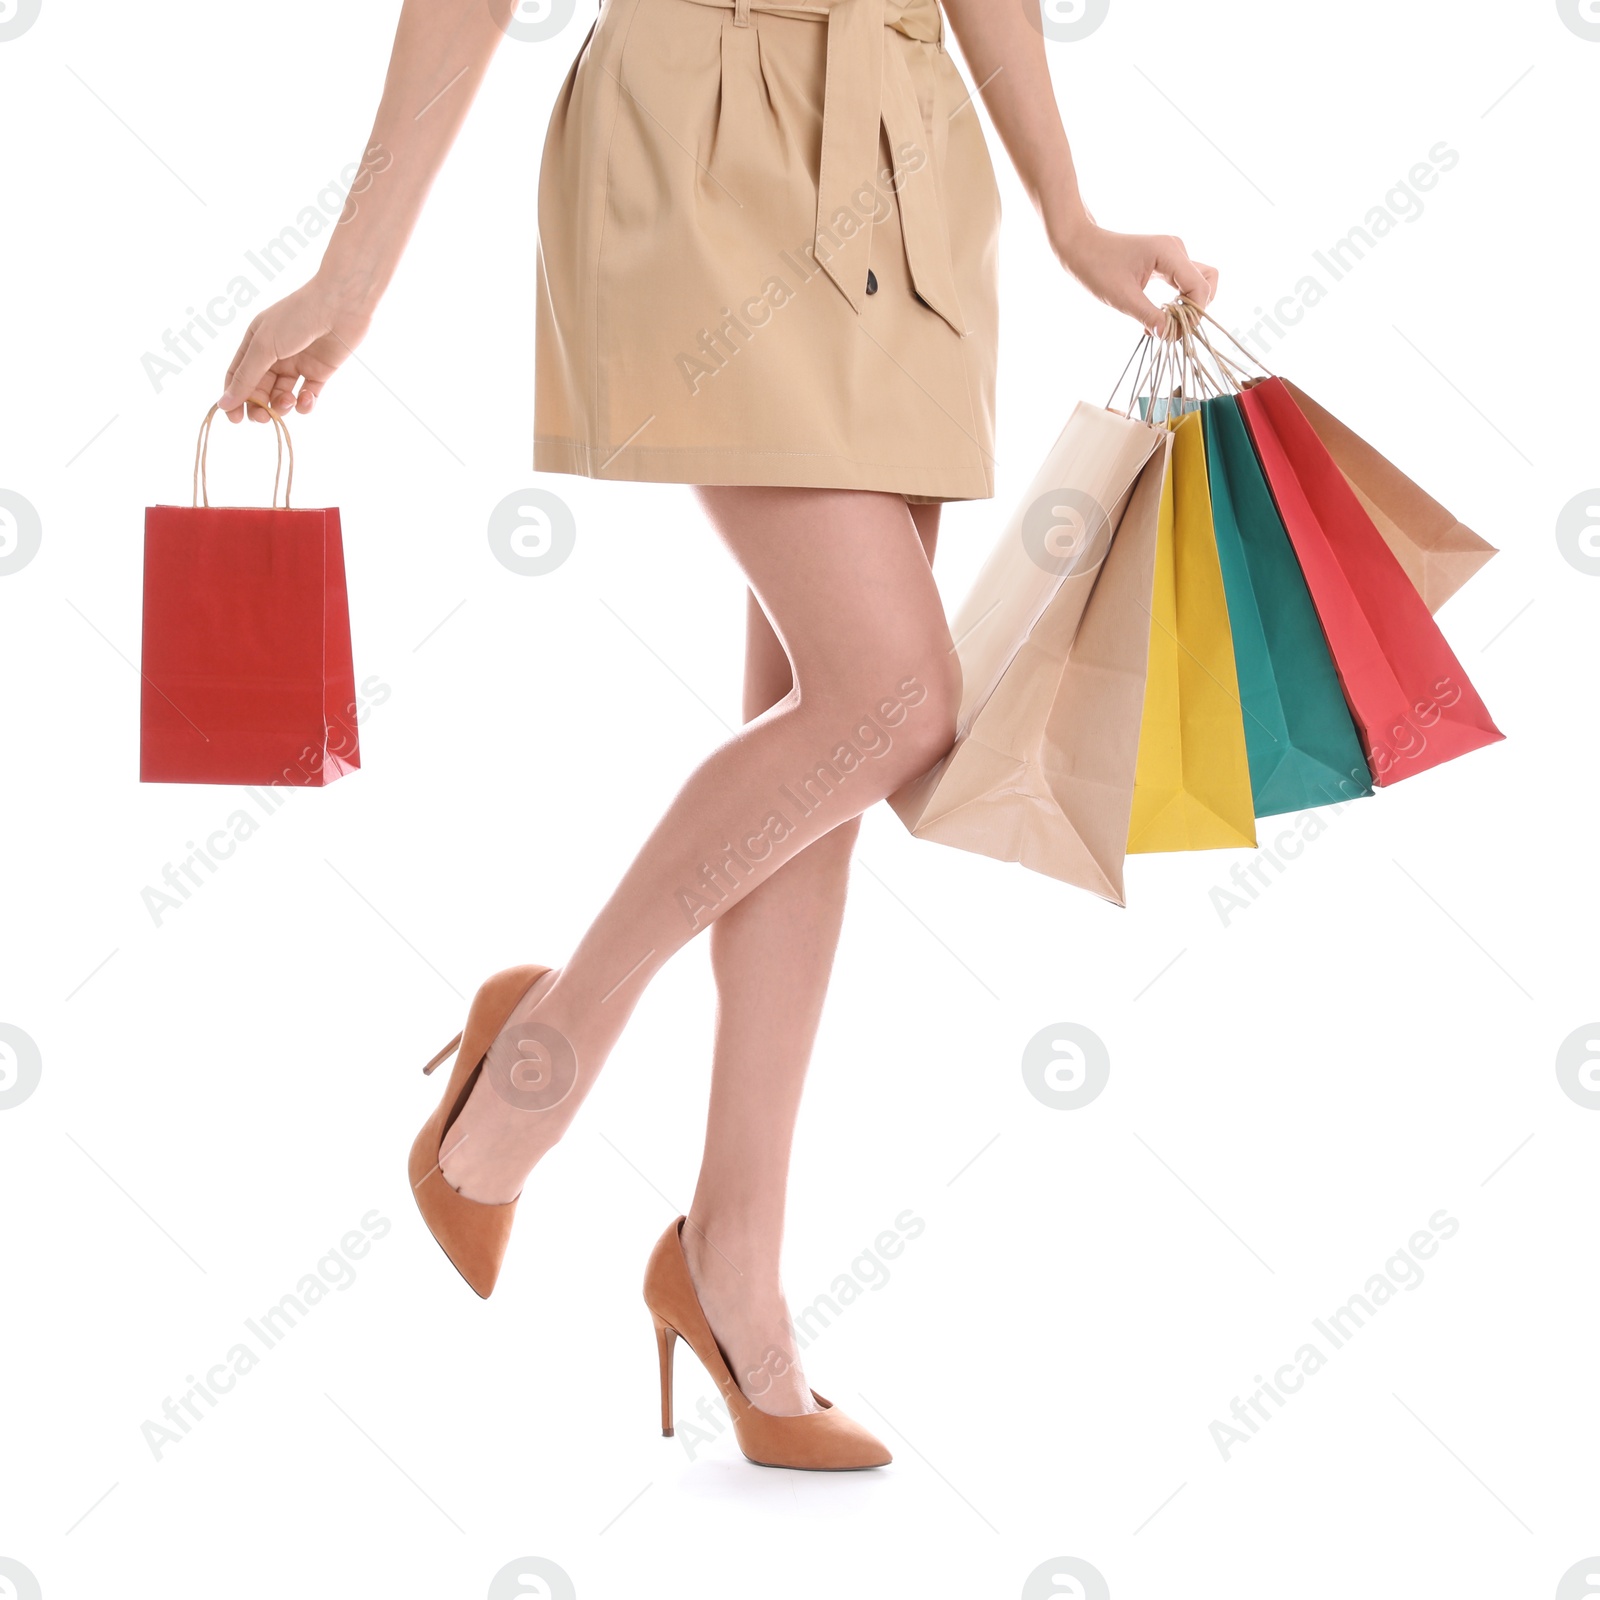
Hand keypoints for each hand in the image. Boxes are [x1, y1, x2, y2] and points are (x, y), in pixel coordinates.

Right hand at [216, 277, 375, 422]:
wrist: (340, 305)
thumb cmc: (297, 317)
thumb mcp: (264, 346)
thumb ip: (246, 377)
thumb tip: (224, 403)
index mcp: (255, 342)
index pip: (237, 376)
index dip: (234, 398)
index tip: (235, 420)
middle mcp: (274, 354)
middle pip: (260, 390)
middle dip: (260, 407)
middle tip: (264, 418)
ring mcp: (297, 363)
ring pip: (283, 395)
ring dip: (283, 405)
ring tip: (288, 402)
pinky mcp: (320, 372)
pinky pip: (308, 395)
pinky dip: (306, 403)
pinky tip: (306, 397)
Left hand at [1055, 222, 1218, 338]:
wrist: (1080, 246)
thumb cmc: (1097, 267)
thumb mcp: (1122, 298)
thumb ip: (1150, 316)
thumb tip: (1169, 336)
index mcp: (1169, 252)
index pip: (1200, 287)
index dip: (1194, 314)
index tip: (1176, 333)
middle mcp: (1176, 250)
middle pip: (1206, 283)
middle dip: (1194, 310)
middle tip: (1172, 329)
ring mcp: (1173, 254)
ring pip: (1197, 284)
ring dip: (1186, 308)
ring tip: (1164, 324)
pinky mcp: (1166, 262)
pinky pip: (1183, 284)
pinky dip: (1177, 302)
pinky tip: (1159, 317)